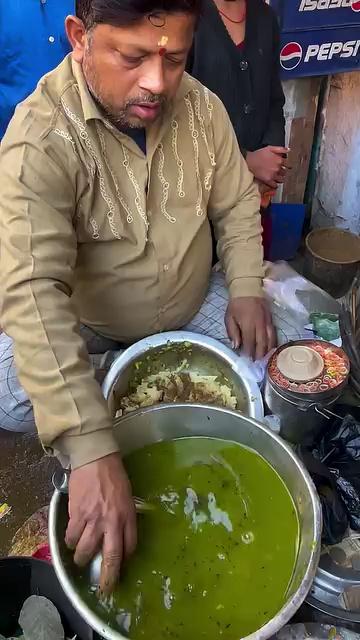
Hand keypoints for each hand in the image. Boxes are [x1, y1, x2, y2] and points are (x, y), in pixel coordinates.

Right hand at [65, 453, 136, 594]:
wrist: (96, 458)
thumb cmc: (114, 475)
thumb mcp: (128, 497)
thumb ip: (125, 516)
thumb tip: (120, 534)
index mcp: (128, 516)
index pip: (130, 548)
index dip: (124, 562)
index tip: (120, 567)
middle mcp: (112, 521)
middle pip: (111, 558)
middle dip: (107, 578)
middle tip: (104, 589)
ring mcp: (93, 519)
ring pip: (85, 551)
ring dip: (82, 559)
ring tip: (81, 558)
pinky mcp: (76, 514)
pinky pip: (71, 537)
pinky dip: (69, 542)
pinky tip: (71, 540)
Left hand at [225, 297, 275, 359]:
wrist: (248, 288)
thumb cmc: (236, 304)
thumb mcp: (229, 317)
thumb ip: (232, 332)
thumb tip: (236, 346)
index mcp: (248, 324)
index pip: (250, 343)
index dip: (249, 353)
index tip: (247, 361)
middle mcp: (260, 325)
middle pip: (261, 344)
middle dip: (259, 355)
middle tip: (257, 364)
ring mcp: (267, 322)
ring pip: (270, 340)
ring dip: (267, 351)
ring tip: (265, 360)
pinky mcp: (271, 320)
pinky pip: (274, 334)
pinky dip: (273, 343)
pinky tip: (272, 349)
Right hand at [247, 146, 288, 188]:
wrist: (249, 161)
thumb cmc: (258, 154)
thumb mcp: (270, 148)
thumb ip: (281, 149)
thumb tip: (289, 150)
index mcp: (279, 160)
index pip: (288, 165)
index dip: (287, 165)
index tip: (285, 166)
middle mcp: (278, 168)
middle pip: (285, 172)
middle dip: (282, 172)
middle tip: (279, 171)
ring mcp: (273, 175)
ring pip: (281, 180)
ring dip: (280, 179)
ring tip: (277, 177)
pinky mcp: (268, 181)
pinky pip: (275, 185)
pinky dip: (275, 185)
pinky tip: (273, 183)